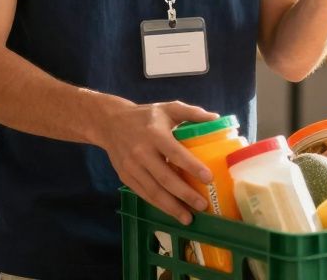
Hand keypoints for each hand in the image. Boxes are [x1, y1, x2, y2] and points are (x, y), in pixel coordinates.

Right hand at [94, 99, 218, 224]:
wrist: (110, 123)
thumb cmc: (145, 116)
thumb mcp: (168, 108)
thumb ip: (192, 113)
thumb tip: (216, 119)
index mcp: (155, 134)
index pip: (175, 153)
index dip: (192, 166)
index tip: (208, 178)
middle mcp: (141, 152)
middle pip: (164, 178)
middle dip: (184, 194)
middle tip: (202, 205)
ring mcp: (131, 167)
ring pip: (153, 191)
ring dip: (171, 207)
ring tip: (188, 218)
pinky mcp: (125, 177)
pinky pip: (143, 194)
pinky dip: (158, 205)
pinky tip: (171, 211)